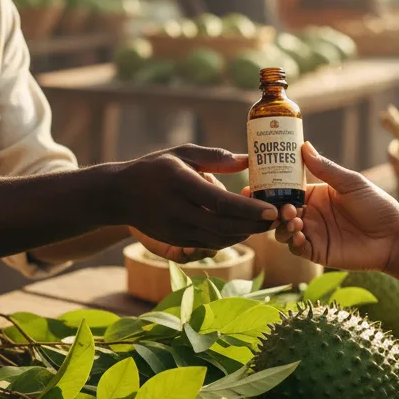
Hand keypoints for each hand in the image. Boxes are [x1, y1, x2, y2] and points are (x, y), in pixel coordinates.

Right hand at [117, 145, 275, 251]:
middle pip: (223, 226)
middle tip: (278, 218)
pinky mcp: (175, 241)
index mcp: (180, 183)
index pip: (220, 202)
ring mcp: (175, 229)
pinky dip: (230, 238)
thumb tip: (249, 160)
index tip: (271, 208)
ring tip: (265, 223)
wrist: (119, 195)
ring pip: (218, 239)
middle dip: (254, 225)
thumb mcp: (182, 154)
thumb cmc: (155, 168)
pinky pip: (209, 244)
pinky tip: (244, 228)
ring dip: (245, 234)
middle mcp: (177, 210)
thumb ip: (216, 157)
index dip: (248, 209)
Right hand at [273, 142, 398, 271]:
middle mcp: (311, 213)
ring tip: (294, 221)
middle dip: (275, 209)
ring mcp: (312, 233)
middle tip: (283, 208)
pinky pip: (296, 248)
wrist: (394, 238)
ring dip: (282, 226)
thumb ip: (326, 169)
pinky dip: (293, 242)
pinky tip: (299, 236)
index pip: (288, 189)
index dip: (274, 187)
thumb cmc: (377, 206)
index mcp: (316, 194)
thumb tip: (304, 145)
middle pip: (281, 210)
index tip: (261, 185)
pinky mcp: (316, 251)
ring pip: (284, 230)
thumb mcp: (351, 183)